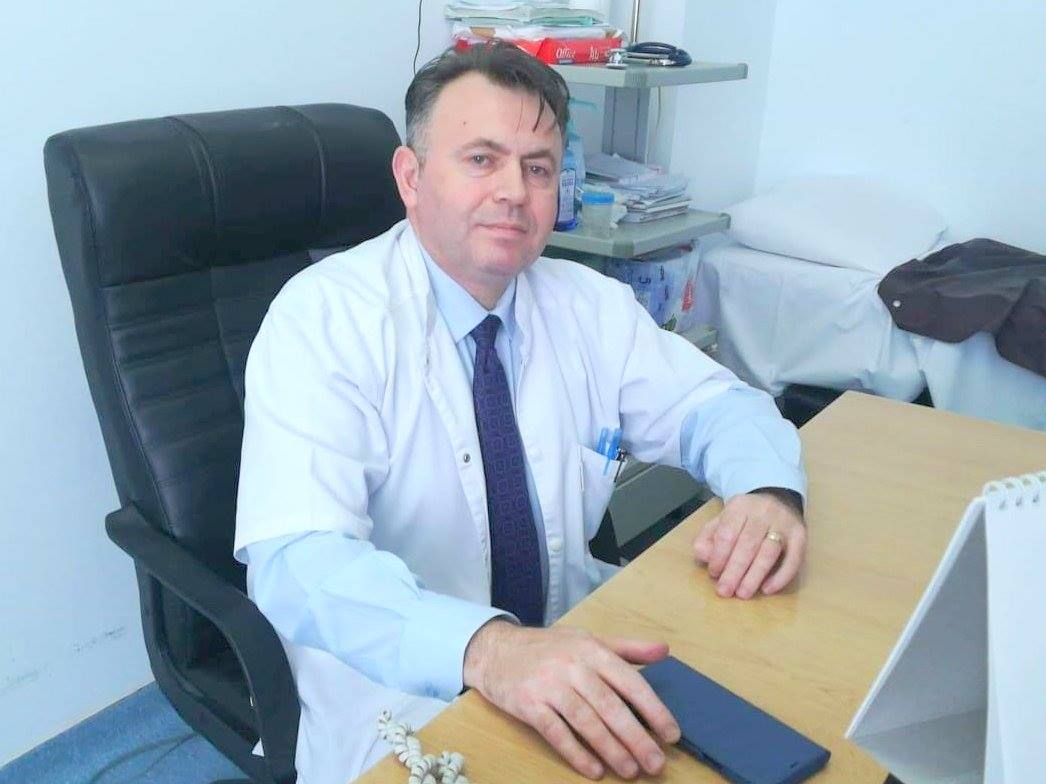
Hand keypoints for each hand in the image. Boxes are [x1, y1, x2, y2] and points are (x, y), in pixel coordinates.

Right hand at [462, 620, 680, 779]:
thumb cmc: (548, 648)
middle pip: (610, 706)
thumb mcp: (588, 640)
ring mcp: (548, 685)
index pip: (629, 681)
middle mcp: (572, 666)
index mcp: (592, 650)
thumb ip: (627, 648)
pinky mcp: (528, 704)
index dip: (653, 709)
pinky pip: (556, 732)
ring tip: (630, 771)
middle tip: (656, 763)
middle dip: (636, 738)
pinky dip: (575, 753)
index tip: (671, 734)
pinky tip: (593, 770)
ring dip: (610, 750)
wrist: (496, 650)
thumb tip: (664, 651)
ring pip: (585, 722)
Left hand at [692, 490, 806, 598]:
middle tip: (725, 591)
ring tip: (743, 594)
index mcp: (740, 506)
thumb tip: (705, 557)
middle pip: (748, 544)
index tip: (714, 574)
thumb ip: (708, 537)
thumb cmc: (744, 518)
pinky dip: (781, 577)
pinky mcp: (801, 535)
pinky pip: (794, 559)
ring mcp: (784, 523)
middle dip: (734, 571)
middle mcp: (764, 512)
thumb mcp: (721, 520)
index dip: (719, 556)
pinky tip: (767, 589)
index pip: (727, 533)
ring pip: (769, 552)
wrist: (778, 500)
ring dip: (755, 576)